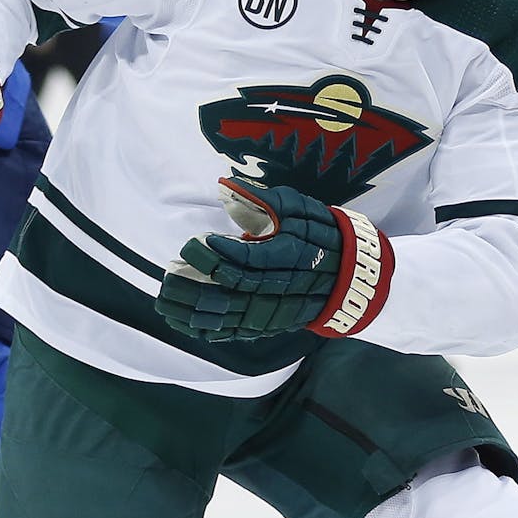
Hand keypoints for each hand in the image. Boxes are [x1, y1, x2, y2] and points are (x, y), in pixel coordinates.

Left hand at [154, 178, 394, 340]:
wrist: (351, 273)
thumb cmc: (320, 232)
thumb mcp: (298, 207)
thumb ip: (262, 200)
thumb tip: (227, 186)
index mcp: (288, 256)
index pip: (246, 259)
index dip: (216, 254)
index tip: (193, 243)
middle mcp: (280, 287)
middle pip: (231, 291)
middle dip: (195, 285)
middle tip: (168, 274)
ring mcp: (276, 309)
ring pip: (230, 315)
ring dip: (194, 311)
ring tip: (166, 300)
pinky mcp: (272, 323)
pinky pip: (238, 331)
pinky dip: (210, 330)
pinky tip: (186, 324)